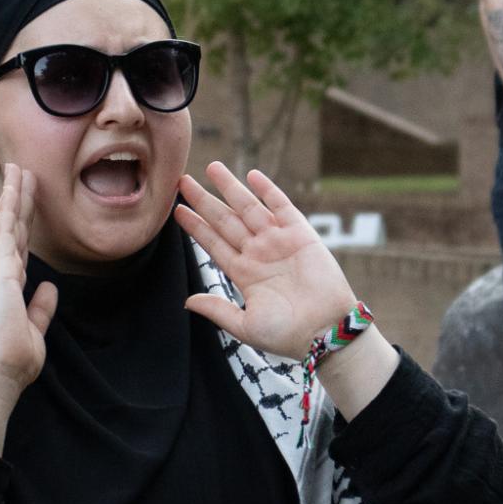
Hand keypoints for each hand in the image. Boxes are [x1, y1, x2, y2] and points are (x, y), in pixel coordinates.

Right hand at [0, 163, 58, 453]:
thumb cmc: (12, 358)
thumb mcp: (34, 329)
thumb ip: (40, 307)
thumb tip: (49, 288)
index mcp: (6, 286)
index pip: (18, 247)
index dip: (22, 223)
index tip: (26, 202)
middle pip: (10, 228)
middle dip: (17, 200)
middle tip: (22, 172)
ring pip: (7, 222)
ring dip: (13, 195)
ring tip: (19, 168)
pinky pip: (6, 230)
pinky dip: (10, 207)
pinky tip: (15, 187)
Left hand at [173, 162, 358, 359]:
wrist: (324, 332)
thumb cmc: (286, 335)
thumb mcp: (244, 325)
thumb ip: (217, 309)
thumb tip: (187, 301)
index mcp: (244, 273)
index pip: (213, 243)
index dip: (196, 226)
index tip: (178, 210)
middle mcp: (258, 253)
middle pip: (225, 221)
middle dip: (204, 201)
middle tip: (183, 182)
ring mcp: (278, 242)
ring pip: (248, 208)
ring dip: (231, 188)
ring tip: (212, 168)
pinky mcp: (301, 235)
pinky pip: (282, 207)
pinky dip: (268, 191)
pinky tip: (252, 175)